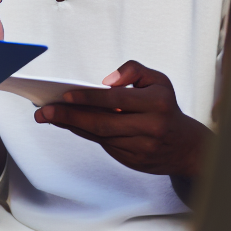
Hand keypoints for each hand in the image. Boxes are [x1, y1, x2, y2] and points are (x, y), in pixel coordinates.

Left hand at [35, 61, 211, 178]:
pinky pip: (102, 144)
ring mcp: (142, 147)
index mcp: (157, 103)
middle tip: (43, 110)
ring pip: (99, 136)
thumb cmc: (165, 106)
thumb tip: (107, 81)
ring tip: (47, 116)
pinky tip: (66, 124)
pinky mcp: (134, 160)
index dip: (89, 97)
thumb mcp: (158, 81)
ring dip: (71, 125)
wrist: (186, 146)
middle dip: (69, 116)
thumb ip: (133, 70)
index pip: (116, 100)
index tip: (64, 95)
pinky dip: (83, 133)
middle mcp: (151, 127)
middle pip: (103, 122)